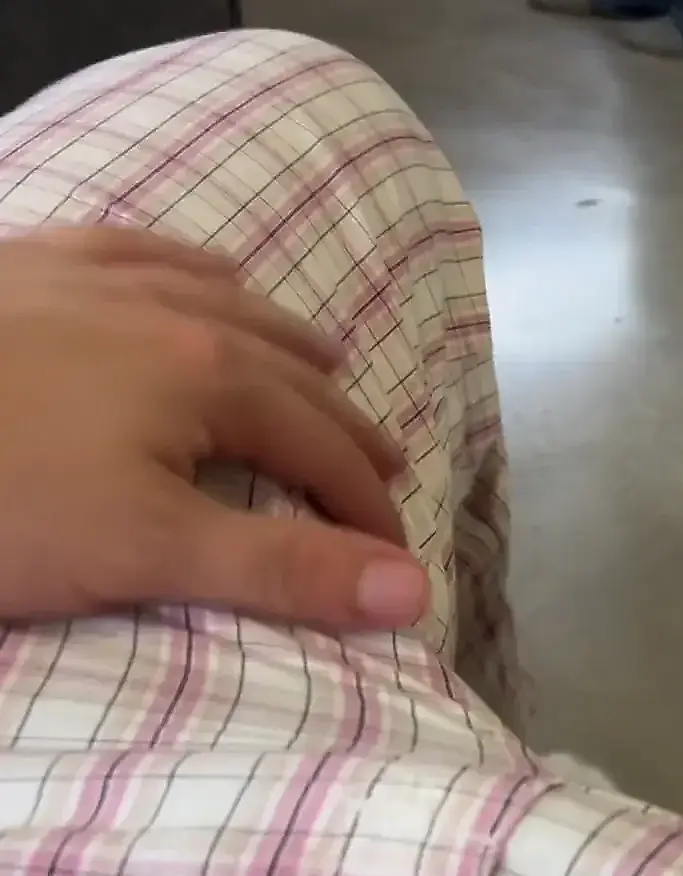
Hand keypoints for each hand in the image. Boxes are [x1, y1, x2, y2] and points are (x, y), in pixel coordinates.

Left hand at [0, 226, 427, 629]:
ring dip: (283, 340)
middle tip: (380, 468)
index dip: (366, 506)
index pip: (322, 446)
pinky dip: (186, 266)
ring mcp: (95, 280)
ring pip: (221, 302)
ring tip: (323, 363)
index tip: (396, 558)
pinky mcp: (25, 267)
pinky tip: (202, 272)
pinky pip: (132, 249)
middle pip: (287, 372)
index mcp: (214, 376)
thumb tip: (415, 591)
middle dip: (341, 425)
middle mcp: (171, 311)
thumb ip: (284, 570)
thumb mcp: (144, 552)